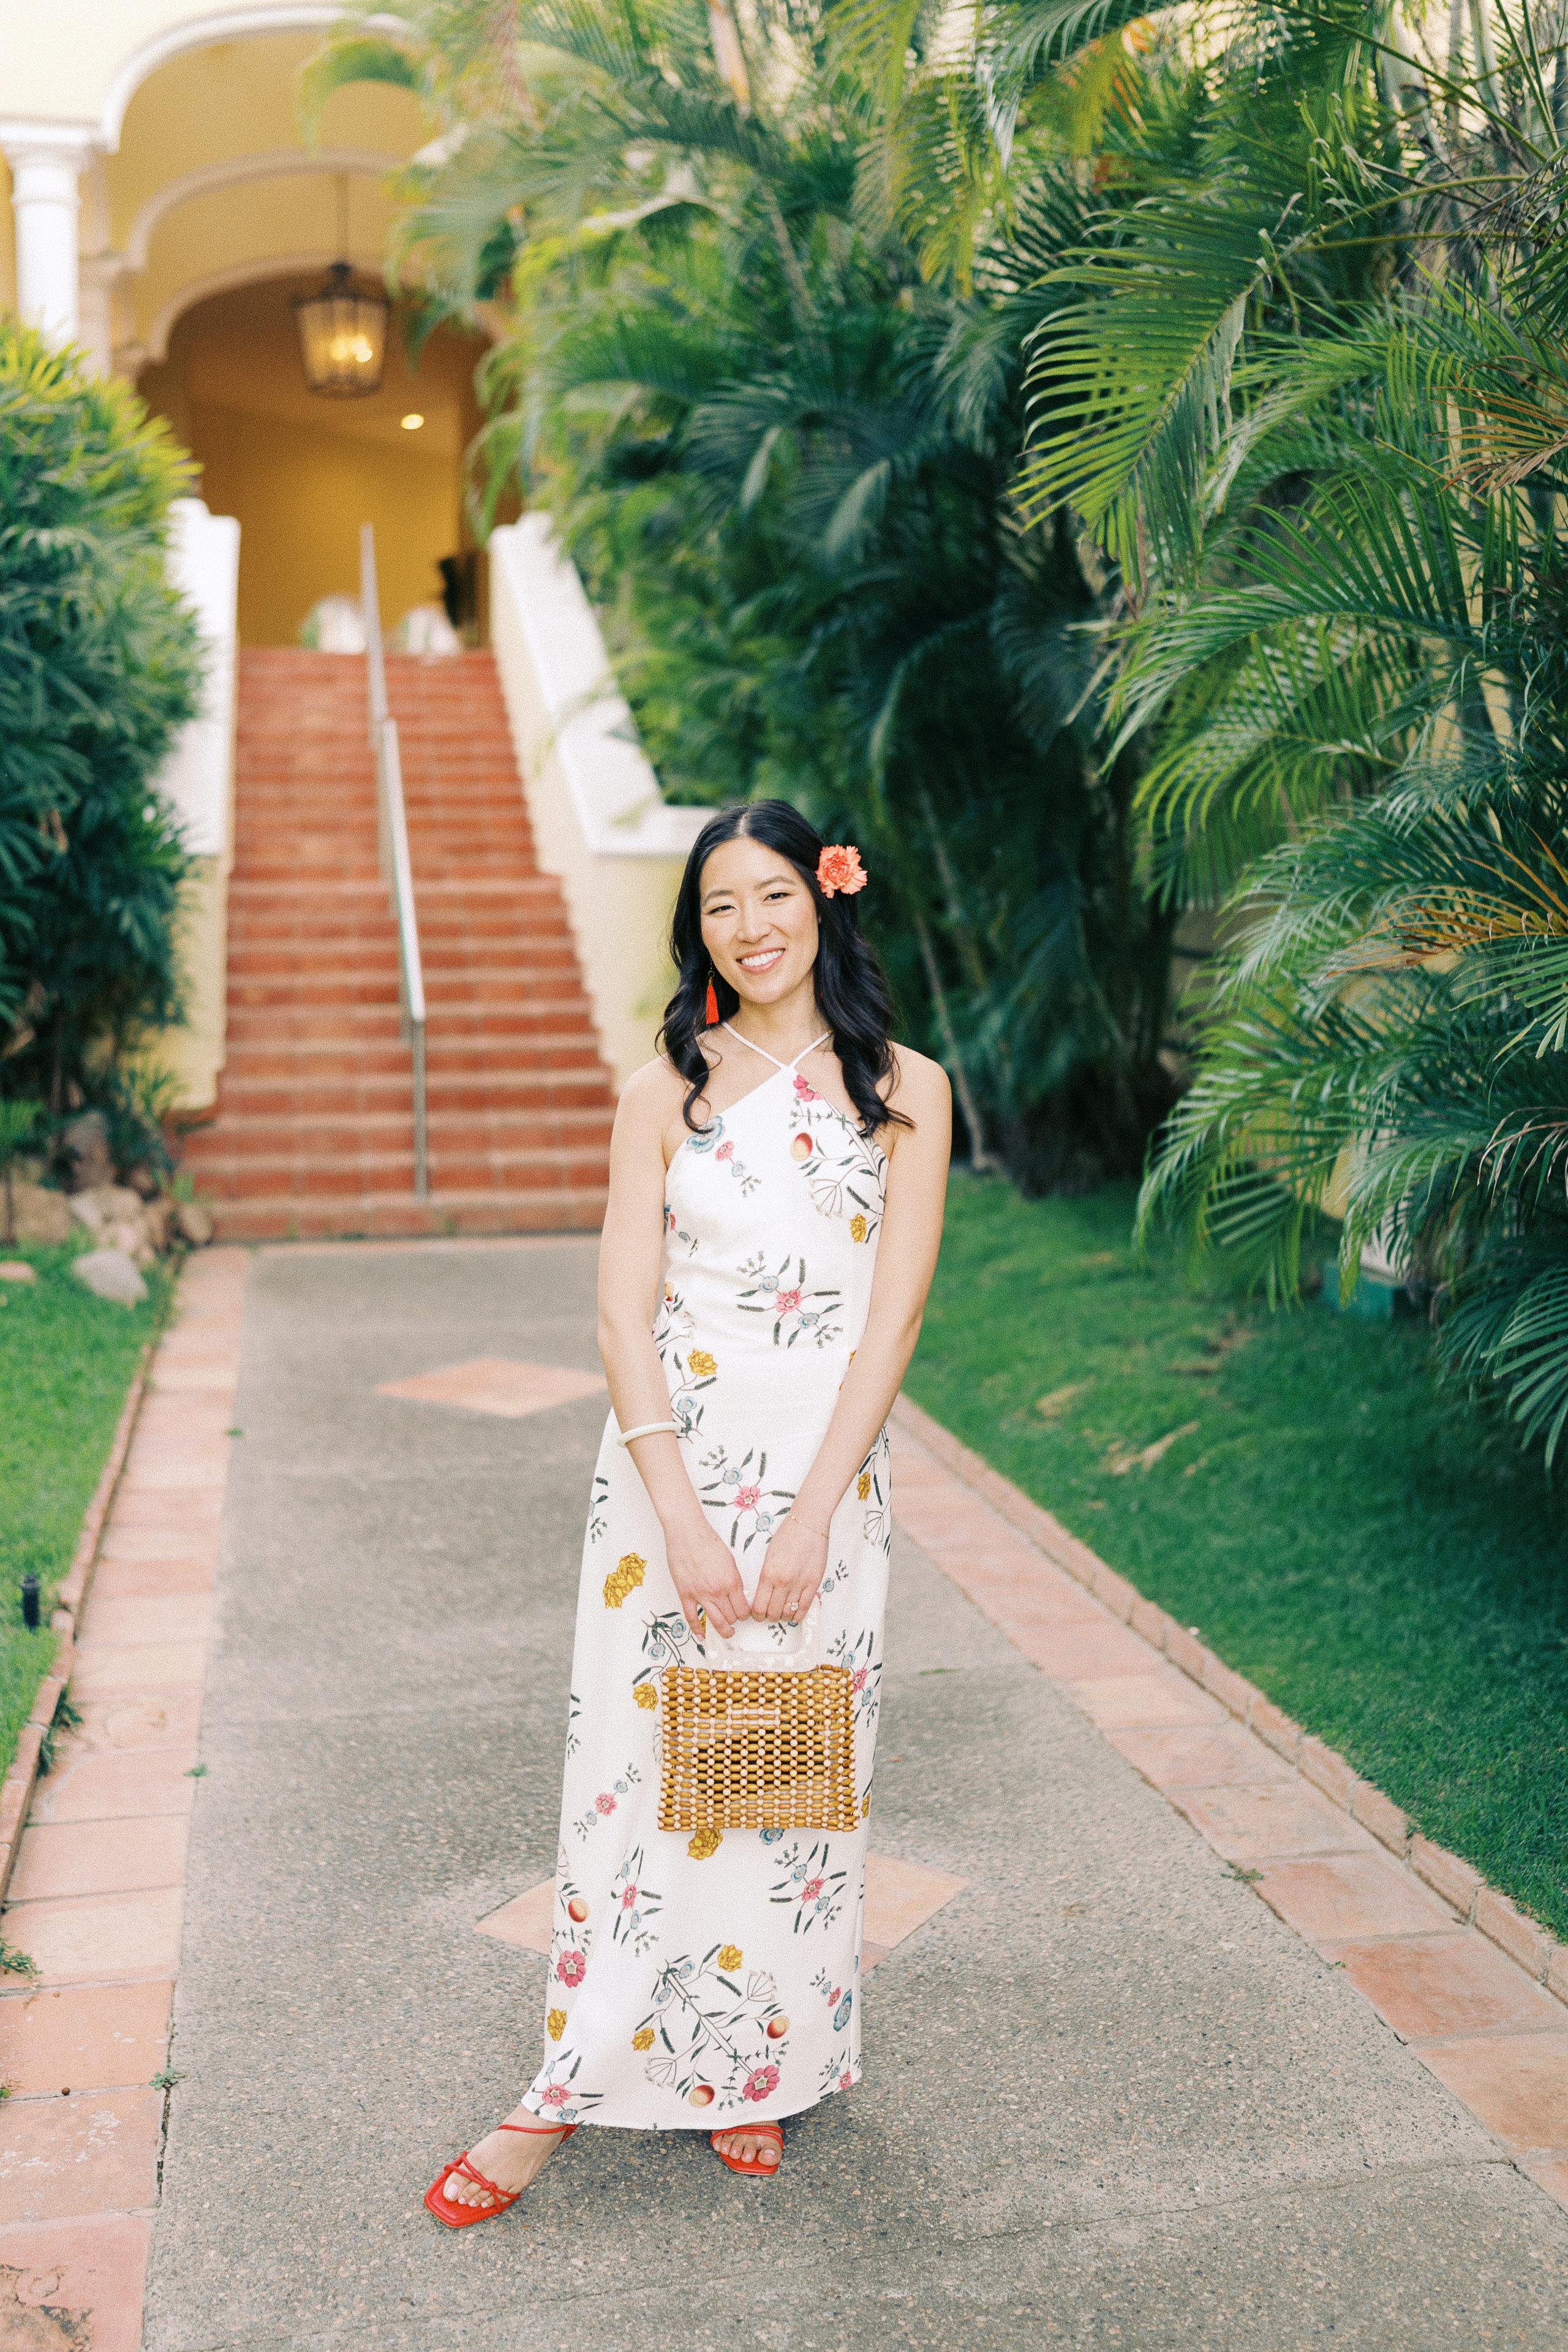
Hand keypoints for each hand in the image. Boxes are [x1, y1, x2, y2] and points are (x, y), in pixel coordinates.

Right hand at [663, 1512, 750, 1641]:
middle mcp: (718, 1591)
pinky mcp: (685, 1594)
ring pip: (716, 1621)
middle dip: (735, 1620)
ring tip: (727, 1633)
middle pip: (731, 1617)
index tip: (744, 1614)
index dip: (745, 1614)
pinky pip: (692, 1617)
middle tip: (735, 1620)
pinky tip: (702, 1635)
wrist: (687, 1534)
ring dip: (723, 1630)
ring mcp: (701, 1594)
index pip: (743, 1609)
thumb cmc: (707, 1541)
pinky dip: (698, 1629)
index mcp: (732, 1581)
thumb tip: (737, 1594)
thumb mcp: (730, 1560)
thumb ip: (734, 1579)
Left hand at [751, 1512, 828, 1626]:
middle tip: (770, 1614)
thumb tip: (764, 1594)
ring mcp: (799, 1583)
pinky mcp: (813, 1583)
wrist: (807, 1524)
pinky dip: (798, 1615)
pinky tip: (795, 1615)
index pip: (759, 1606)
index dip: (757, 1615)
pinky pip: (805, 1607)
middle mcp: (782, 1582)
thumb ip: (766, 1577)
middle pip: (773, 1612)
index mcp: (768, 1574)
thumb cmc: (787, 1535)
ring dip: (783, 1616)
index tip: (757, 1614)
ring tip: (782, 1612)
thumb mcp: (768, 1556)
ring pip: (788, 1612)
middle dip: (769, 1616)